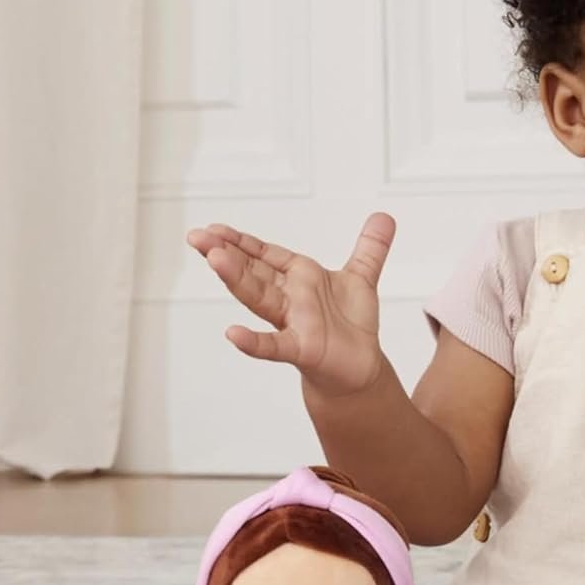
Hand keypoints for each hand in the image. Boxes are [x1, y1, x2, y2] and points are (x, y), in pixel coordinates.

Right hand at [185, 213, 395, 397]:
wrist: (361, 367)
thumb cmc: (350, 325)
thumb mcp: (362, 279)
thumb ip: (370, 248)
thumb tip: (384, 217)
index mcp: (300, 277)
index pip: (265, 254)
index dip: (240, 241)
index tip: (213, 227)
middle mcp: (289, 298)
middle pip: (253, 272)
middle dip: (227, 253)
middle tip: (199, 237)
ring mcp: (292, 323)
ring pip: (259, 298)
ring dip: (236, 279)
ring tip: (214, 260)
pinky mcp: (301, 350)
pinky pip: (275, 345)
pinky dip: (254, 342)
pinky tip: (232, 334)